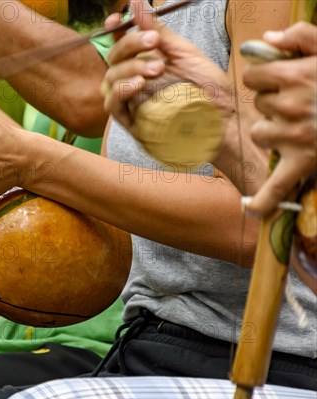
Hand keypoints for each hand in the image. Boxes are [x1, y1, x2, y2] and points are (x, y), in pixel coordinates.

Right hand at [102, 0, 231, 129]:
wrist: (223, 120)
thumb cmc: (208, 89)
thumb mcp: (185, 53)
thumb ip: (158, 30)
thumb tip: (137, 3)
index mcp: (146, 62)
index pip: (121, 44)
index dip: (115, 30)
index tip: (116, 17)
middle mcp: (135, 80)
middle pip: (113, 58)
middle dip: (130, 44)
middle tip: (154, 41)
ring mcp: (132, 101)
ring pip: (111, 79)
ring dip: (130, 67)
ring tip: (157, 68)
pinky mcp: (131, 122)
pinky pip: (112, 104)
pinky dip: (122, 90)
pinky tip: (139, 83)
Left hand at [243, 22, 316, 214]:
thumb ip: (300, 36)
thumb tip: (265, 40)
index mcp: (294, 75)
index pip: (252, 77)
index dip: (264, 78)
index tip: (280, 80)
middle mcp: (290, 105)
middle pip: (257, 104)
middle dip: (273, 102)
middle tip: (302, 103)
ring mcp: (294, 136)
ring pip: (259, 133)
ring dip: (272, 130)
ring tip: (301, 125)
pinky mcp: (303, 162)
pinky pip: (277, 186)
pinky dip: (264, 200)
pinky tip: (250, 209)